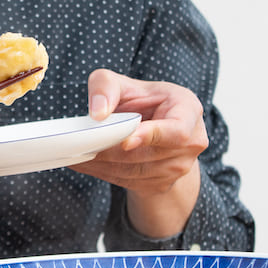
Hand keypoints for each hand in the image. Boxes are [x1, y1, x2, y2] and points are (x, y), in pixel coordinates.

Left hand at [70, 69, 205, 238]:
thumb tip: (98, 113)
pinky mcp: (162, 184)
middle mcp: (192, 142)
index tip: (126, 140)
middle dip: (112, 150)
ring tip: (76, 153)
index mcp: (188, 110)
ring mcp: (179, 167)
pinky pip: (129, 181)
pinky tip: (86, 162)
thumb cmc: (142, 100)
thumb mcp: (123, 83)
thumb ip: (106, 87)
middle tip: (81, 145)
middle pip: (148, 154)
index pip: (176, 130)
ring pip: (135, 171)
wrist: (156, 127)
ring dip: (103, 164)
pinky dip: (104, 173)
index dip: (152, 136)